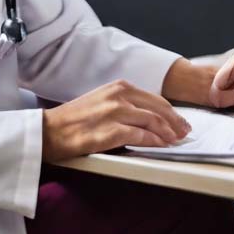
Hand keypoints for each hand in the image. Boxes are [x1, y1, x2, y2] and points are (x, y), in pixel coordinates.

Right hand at [41, 80, 191, 161]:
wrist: (48, 130)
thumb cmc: (75, 119)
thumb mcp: (103, 101)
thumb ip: (125, 104)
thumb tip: (150, 117)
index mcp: (119, 86)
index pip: (155, 99)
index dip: (171, 112)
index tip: (180, 121)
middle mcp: (119, 96)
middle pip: (158, 109)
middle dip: (175, 122)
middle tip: (185, 133)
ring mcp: (115, 113)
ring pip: (153, 122)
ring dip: (168, 133)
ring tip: (176, 142)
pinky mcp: (110, 132)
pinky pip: (141, 137)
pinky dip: (154, 142)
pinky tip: (161, 147)